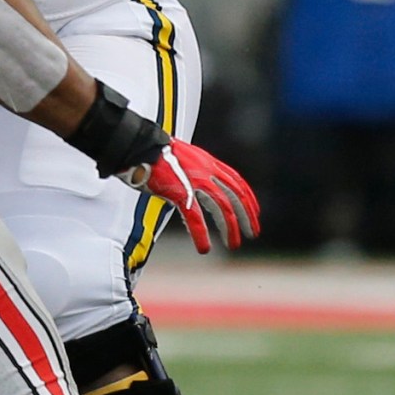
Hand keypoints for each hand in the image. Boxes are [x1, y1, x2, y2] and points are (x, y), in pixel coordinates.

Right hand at [137, 139, 260, 252]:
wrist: (139, 145)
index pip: (236, 182)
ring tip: (233, 244)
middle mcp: (206, 171)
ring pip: (221, 208)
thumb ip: (195, 171)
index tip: (255, 213)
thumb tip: (196, 187)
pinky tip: (204, 248)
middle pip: (235, 196)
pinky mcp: (179, 192)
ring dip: (229, 228)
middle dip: (246, 217)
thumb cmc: (156, 154)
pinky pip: (194, 217)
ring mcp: (194, 181)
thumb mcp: (184, 159)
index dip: (248, 199)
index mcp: (208, 163)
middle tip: (251, 234)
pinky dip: (200, 234)